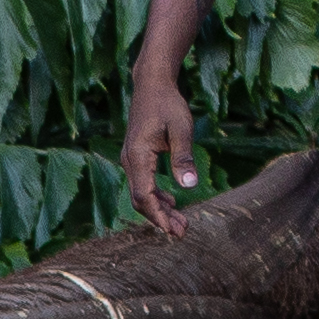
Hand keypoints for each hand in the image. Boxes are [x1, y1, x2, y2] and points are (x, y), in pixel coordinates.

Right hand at [123, 81, 199, 231]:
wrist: (151, 86)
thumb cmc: (168, 104)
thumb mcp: (182, 129)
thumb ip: (184, 158)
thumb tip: (189, 187)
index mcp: (137, 156)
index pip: (144, 195)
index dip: (158, 215)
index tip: (172, 230)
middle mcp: (129, 161)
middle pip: (141, 199)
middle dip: (160, 218)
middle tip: (182, 233)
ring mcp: (131, 161)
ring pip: (142, 193)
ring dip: (160, 209)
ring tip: (181, 223)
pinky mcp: (137, 158)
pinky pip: (144, 184)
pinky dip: (157, 196)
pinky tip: (172, 202)